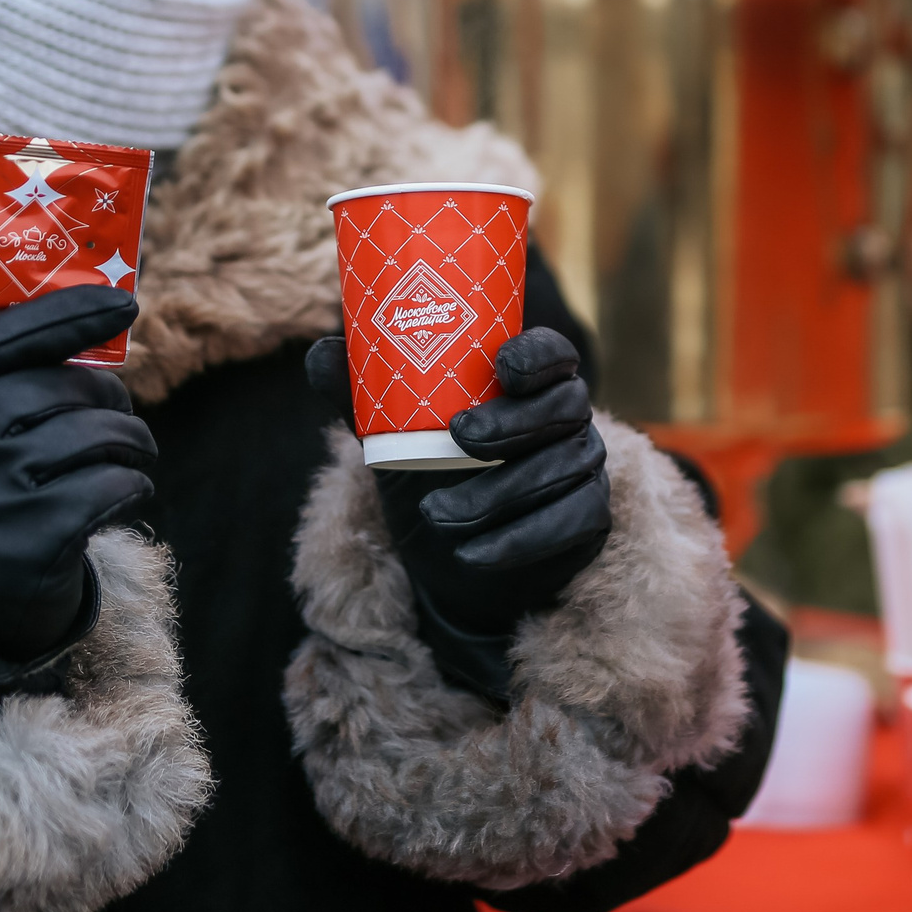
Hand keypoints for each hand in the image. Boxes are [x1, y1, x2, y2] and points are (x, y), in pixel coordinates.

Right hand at [0, 285, 155, 669]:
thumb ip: (12, 375)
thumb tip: (101, 310)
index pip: (0, 337)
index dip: (67, 314)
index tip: (125, 302)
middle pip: (64, 388)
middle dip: (112, 399)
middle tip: (123, 415)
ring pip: (97, 437)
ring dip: (133, 444)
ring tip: (133, 456)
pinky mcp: (27, 545)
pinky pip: (112, 487)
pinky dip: (134, 486)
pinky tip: (128, 493)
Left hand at [308, 328, 611, 701]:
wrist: (448, 558)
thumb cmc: (427, 474)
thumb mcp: (392, 432)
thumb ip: (362, 392)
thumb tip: (322, 353)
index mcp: (530, 383)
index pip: (553, 354)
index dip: (538, 355)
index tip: (501, 366)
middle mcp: (568, 419)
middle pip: (563, 406)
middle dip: (514, 421)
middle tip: (459, 436)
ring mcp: (584, 469)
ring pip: (560, 469)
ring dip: (497, 493)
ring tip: (437, 513)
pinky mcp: (589, 520)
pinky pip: (566, 525)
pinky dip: (514, 541)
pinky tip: (471, 553)